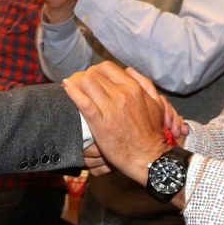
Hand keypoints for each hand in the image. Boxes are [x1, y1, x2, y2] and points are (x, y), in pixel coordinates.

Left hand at [62, 61, 172, 184]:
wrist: (148, 157)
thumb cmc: (152, 133)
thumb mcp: (156, 104)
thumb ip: (145, 84)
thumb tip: (128, 70)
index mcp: (133, 88)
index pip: (107, 67)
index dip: (95, 70)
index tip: (91, 77)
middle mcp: (122, 95)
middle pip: (94, 74)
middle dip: (82, 76)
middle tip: (77, 83)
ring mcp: (111, 109)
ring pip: (87, 83)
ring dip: (75, 82)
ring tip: (70, 86)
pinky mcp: (100, 123)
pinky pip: (83, 102)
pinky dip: (72, 92)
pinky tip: (66, 88)